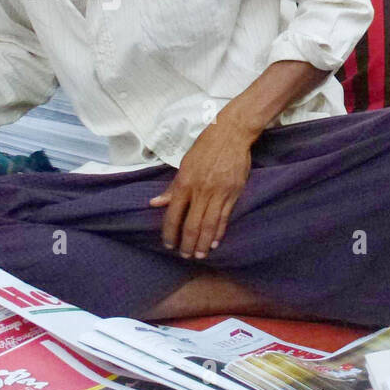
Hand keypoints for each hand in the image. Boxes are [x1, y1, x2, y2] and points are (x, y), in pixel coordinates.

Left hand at [150, 120, 253, 258]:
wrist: (231, 134)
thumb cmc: (206, 147)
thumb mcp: (184, 164)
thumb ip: (172, 187)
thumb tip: (155, 203)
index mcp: (185, 183)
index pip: (174, 215)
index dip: (170, 233)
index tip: (168, 244)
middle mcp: (200, 191)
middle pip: (192, 224)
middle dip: (187, 243)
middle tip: (185, 256)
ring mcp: (218, 193)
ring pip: (209, 225)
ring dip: (203, 242)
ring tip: (199, 254)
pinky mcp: (233, 193)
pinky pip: (224, 217)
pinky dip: (219, 232)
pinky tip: (214, 242)